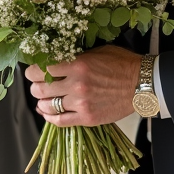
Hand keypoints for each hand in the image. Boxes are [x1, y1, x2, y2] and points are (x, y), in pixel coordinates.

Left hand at [25, 45, 140, 126]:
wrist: (142, 84)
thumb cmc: (121, 64)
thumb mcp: (97, 52)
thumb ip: (75, 57)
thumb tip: (54, 62)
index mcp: (77, 64)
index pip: (42, 69)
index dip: (31, 71)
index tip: (31, 71)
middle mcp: (76, 85)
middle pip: (40, 89)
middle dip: (34, 86)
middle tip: (37, 84)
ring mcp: (81, 103)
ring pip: (47, 106)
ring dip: (40, 102)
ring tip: (43, 99)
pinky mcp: (87, 118)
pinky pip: (60, 121)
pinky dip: (49, 117)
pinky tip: (47, 113)